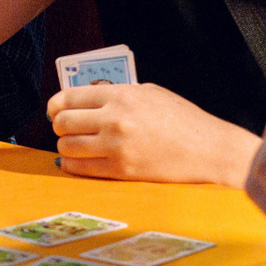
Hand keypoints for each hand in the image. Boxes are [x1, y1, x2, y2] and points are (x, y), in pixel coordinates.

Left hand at [48, 83, 260, 185]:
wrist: (210, 150)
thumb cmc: (183, 120)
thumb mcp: (149, 93)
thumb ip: (117, 94)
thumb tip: (86, 100)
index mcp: (121, 95)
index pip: (69, 97)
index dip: (56, 105)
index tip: (55, 110)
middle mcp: (114, 119)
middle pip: (63, 123)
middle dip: (59, 126)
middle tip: (64, 129)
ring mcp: (117, 146)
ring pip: (67, 147)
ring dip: (65, 147)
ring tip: (74, 146)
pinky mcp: (122, 171)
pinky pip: (80, 169)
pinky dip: (72, 165)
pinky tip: (78, 162)